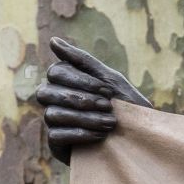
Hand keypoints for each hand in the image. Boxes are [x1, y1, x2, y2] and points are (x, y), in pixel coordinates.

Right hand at [37, 36, 151, 164]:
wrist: (137, 139)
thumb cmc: (123, 105)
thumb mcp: (109, 79)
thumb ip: (83, 60)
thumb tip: (52, 40)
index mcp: (64, 80)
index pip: (56, 72)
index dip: (80, 81)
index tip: (107, 90)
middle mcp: (53, 99)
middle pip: (46, 92)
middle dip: (80, 99)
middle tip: (107, 106)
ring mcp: (53, 121)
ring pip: (52, 114)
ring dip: (85, 118)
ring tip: (110, 123)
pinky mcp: (56, 143)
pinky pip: (56, 136)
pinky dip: (80, 134)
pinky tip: (100, 136)